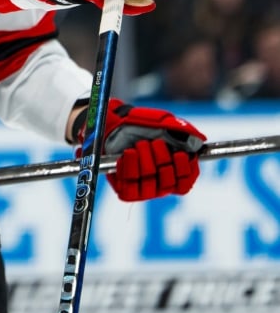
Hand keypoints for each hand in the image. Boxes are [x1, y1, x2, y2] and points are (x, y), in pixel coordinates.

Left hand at [73, 100, 206, 201]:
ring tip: (139, 146)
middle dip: (163, 160)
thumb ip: (183, 130)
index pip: (185, 183)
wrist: (112, 123)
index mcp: (173, 171)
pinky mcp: (125, 190)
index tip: (180, 154)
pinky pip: (131, 190)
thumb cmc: (140, 124)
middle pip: (169, 183)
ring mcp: (142, 188)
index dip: (185, 170)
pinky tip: (128, 155)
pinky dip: (130, 169)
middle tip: (155, 143)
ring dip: (145, 162)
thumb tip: (200, 140)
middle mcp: (159, 183)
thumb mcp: (163, 122)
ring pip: (150, 187)